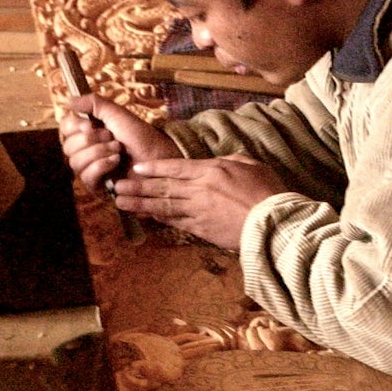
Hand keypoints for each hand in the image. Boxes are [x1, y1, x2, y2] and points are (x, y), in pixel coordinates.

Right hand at [59, 94, 174, 191]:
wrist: (157, 157)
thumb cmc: (140, 136)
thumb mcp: (117, 114)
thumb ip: (93, 104)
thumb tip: (68, 100)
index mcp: (89, 132)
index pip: (66, 128)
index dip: (73, 126)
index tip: (89, 125)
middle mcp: (86, 151)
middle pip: (67, 146)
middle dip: (90, 140)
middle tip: (111, 137)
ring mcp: (91, 169)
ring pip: (75, 162)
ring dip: (98, 152)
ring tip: (118, 150)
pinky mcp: (98, 186)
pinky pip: (86, 177)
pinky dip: (101, 166)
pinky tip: (116, 162)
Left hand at [112, 155, 287, 249]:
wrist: (273, 223)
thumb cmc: (268, 192)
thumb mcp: (251, 165)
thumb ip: (230, 161)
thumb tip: (219, 162)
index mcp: (212, 170)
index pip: (176, 167)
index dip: (154, 168)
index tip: (137, 168)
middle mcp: (200, 189)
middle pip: (163, 186)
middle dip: (138, 186)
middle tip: (118, 185)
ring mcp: (199, 211)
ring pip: (164, 205)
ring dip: (141, 203)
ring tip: (122, 202)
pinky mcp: (201, 229)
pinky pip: (175, 222)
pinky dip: (159, 218)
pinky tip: (146, 216)